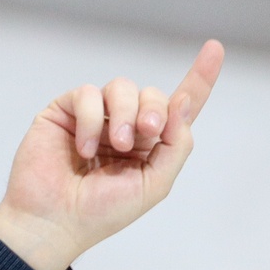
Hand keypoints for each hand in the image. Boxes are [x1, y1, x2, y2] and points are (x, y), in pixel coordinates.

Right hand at [0, 40, 223, 269]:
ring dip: (124, 114)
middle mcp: (124, 126)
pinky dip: (91, 120)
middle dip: (154, 110)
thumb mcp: (154, 185)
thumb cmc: (101, 212)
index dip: (198, 78)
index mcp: (149, 146)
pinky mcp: (66, 111)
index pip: (178, 108)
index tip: (214, 48)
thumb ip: (175, 146)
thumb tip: (182, 103)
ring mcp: (95, 116)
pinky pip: (87, 94)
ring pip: (121, 87)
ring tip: (115, 145)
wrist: (54, 221)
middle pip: (152, 94)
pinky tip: (84, 149)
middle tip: (145, 133)